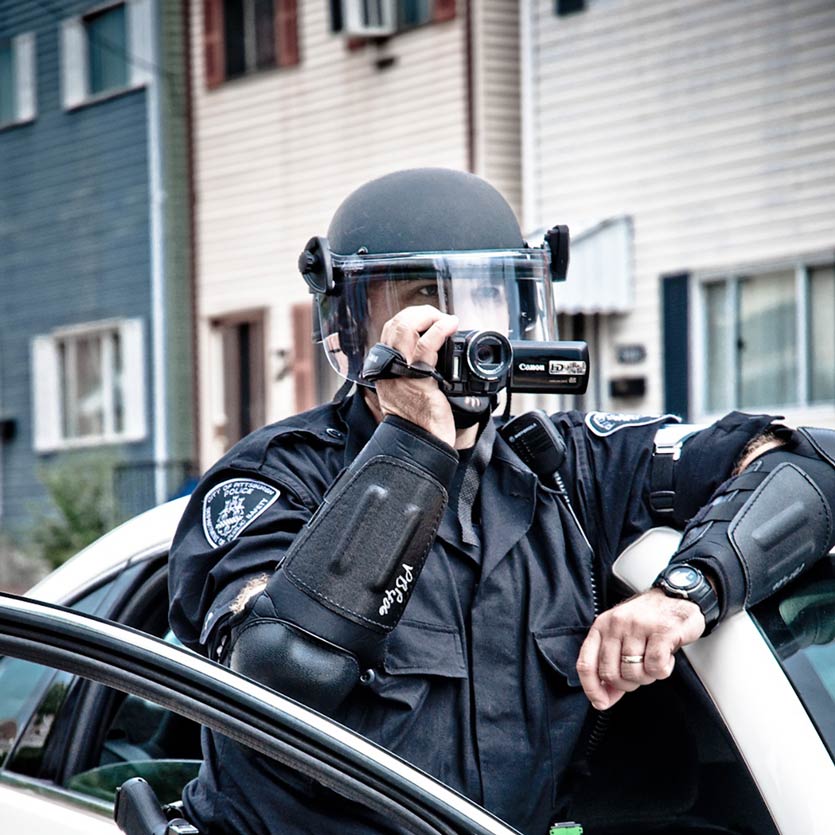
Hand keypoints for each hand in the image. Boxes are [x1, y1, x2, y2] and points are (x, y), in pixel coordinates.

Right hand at [374, 305, 458, 446]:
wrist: (420, 442)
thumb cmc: (418, 420)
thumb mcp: (408, 391)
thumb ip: (412, 370)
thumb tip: (433, 351)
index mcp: (385, 368)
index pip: (391, 330)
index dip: (410, 318)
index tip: (429, 319)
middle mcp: (389, 367)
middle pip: (396, 324)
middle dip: (419, 314)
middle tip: (438, 317)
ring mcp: (401, 371)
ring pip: (406, 328)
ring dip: (428, 316)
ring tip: (445, 319)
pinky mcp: (418, 378)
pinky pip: (427, 345)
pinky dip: (439, 330)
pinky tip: (450, 325)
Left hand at [576, 588, 705, 710]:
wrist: (677, 595)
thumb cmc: (648, 620)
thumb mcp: (622, 636)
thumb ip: (611, 664)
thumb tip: (602, 699)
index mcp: (601, 626)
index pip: (586, 664)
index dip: (591, 688)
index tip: (600, 703)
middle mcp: (616, 624)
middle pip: (611, 674)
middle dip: (627, 684)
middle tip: (640, 673)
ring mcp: (638, 626)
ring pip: (634, 673)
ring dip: (648, 676)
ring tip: (654, 660)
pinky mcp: (662, 631)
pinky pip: (656, 667)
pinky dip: (663, 670)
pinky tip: (666, 656)